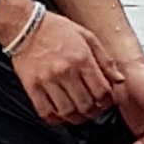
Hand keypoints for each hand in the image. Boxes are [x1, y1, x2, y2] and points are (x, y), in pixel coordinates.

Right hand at [8, 3, 118, 123]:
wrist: (25, 26)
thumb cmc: (55, 30)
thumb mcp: (87, 37)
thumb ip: (105, 59)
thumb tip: (119, 79)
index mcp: (82, 58)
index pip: (102, 91)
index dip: (107, 101)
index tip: (106, 101)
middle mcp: (66, 71)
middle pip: (86, 105)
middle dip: (93, 111)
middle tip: (93, 108)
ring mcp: (48, 80)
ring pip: (67, 112)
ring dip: (76, 117)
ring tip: (78, 112)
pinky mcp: (32, 86)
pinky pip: (45, 112)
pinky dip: (55, 118)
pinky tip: (59, 112)